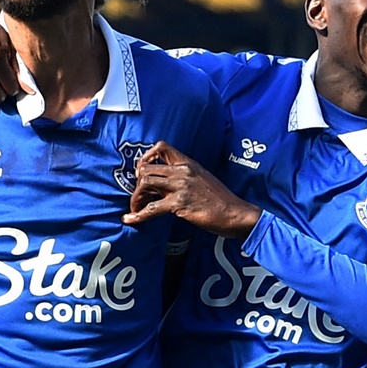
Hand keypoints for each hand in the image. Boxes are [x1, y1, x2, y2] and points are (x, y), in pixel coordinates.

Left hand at [122, 141, 261, 239]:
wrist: (235, 213)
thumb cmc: (221, 200)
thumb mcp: (202, 179)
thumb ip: (183, 177)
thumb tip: (162, 184)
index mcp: (188, 163)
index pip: (162, 147)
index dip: (146, 157)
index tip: (141, 171)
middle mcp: (183, 171)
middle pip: (147, 167)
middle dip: (137, 182)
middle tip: (137, 195)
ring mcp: (181, 186)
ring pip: (146, 183)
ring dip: (136, 197)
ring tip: (135, 208)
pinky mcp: (180, 203)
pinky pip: (151, 208)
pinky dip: (138, 215)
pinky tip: (130, 220)